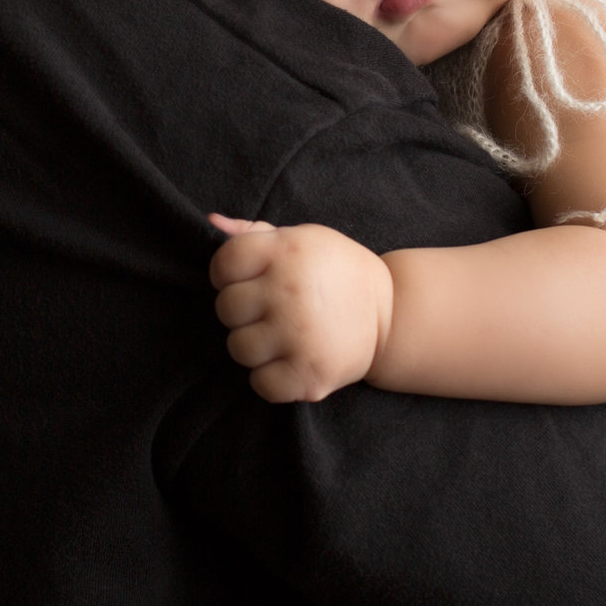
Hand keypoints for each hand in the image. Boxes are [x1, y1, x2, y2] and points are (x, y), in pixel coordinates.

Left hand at [206, 213, 394, 402]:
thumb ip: (255, 232)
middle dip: (243, 311)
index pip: (223, 264)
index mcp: (286, 250)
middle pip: (226, 309)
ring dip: (255, 346)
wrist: (392, 313)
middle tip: (271, 310)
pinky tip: (290, 361)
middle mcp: (289, 290)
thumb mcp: (303, 238)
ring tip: (282, 336)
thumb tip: (213, 221)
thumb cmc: (337, 271)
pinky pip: (261, 384)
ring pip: (238, 348)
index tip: (248, 280)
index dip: (228, 274)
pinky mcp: (310, 373)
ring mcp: (298, 334)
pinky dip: (271, 378)